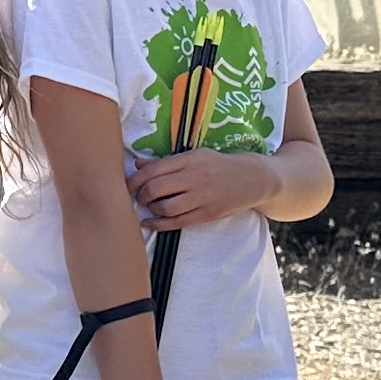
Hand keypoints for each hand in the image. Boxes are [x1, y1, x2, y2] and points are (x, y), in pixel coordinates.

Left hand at [126, 147, 278, 232]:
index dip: (135, 180)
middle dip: (139, 195)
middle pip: (156, 189)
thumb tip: (138, 165)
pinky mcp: (207, 214)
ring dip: (150, 209)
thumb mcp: (195, 155)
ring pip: (165, 208)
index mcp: (190, 159)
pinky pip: (177, 222)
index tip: (128, 184)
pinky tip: (148, 222)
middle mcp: (196, 178)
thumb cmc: (219, 165)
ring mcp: (202, 198)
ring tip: (148, 206)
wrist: (253, 179)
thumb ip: (165, 162)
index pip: (153, 170)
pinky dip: (158, 224)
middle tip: (137, 196)